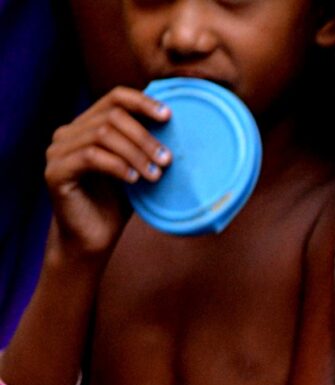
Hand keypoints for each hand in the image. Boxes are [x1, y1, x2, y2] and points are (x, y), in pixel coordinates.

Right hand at [46, 88, 171, 258]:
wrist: (93, 239)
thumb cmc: (116, 204)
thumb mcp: (137, 170)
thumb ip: (147, 149)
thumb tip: (182, 131)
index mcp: (87, 126)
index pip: (114, 98)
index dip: (142, 102)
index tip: (169, 116)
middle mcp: (68, 133)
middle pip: (111, 116)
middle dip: (145, 137)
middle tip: (168, 160)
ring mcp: (58, 151)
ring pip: (102, 135)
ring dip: (136, 153)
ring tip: (156, 175)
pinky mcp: (55, 171)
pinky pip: (90, 157)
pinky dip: (118, 166)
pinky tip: (135, 180)